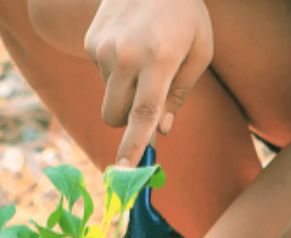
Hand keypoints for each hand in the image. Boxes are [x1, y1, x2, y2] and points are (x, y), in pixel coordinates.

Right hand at [84, 0, 212, 164]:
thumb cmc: (185, 15)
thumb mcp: (199, 51)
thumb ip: (180, 95)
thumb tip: (162, 131)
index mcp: (160, 59)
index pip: (143, 112)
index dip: (134, 144)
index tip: (123, 170)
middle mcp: (127, 56)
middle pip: (115, 116)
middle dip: (127, 123)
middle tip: (146, 105)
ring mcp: (104, 48)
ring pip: (108, 97)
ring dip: (123, 92)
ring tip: (142, 58)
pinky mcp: (91, 42)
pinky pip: (101, 75)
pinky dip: (115, 71)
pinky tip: (129, 45)